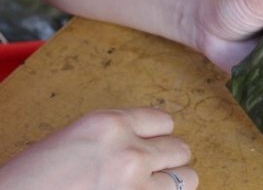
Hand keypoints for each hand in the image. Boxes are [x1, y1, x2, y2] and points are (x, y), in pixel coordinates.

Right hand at [0, 108, 195, 189]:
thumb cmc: (34, 177)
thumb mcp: (76, 139)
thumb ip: (115, 137)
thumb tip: (145, 144)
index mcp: (110, 124)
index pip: (164, 121)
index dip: (157, 137)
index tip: (150, 146)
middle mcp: (130, 150)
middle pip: (180, 149)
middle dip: (168, 161)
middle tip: (150, 172)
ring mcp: (136, 183)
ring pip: (187, 178)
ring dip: (172, 184)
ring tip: (150, 188)